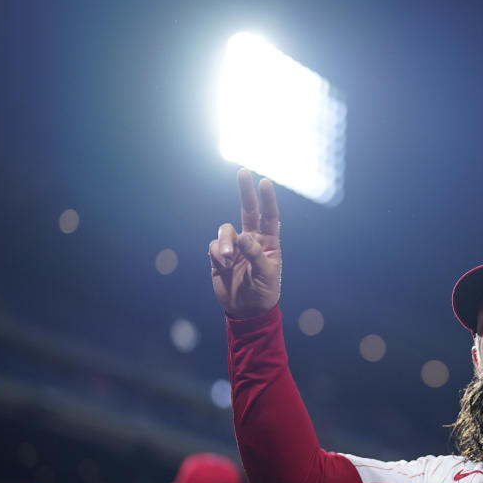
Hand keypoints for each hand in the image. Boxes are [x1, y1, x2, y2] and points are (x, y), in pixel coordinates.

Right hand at [209, 169, 282, 317]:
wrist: (247, 311)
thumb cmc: (264, 292)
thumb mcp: (266, 274)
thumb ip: (256, 254)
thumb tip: (243, 237)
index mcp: (268, 242)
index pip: (269, 216)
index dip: (267, 199)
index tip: (265, 182)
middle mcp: (251, 240)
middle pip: (247, 210)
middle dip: (245, 192)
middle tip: (244, 172)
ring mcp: (234, 248)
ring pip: (225, 231)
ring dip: (224, 242)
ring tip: (226, 258)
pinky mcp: (218, 257)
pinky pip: (213, 247)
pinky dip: (216, 254)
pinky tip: (222, 266)